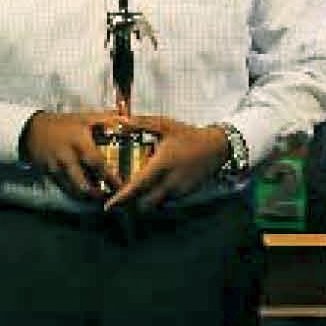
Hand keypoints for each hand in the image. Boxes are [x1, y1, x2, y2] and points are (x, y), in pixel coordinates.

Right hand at [20, 110, 122, 199]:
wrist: (32, 129)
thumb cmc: (63, 123)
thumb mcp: (84, 118)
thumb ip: (106, 119)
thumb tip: (129, 119)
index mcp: (78, 141)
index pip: (97, 163)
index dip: (110, 177)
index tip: (121, 185)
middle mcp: (66, 157)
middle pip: (83, 183)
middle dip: (98, 194)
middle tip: (110, 197)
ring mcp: (56, 168)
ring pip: (72, 190)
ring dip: (87, 197)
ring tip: (99, 198)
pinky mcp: (48, 174)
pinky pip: (64, 189)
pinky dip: (76, 194)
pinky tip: (85, 195)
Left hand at [105, 116, 227, 210]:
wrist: (217, 147)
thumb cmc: (188, 135)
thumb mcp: (164, 125)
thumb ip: (140, 124)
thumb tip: (119, 121)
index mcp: (162, 165)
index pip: (138, 186)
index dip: (122, 198)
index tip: (109, 205)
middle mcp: (170, 182)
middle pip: (145, 204)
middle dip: (131, 203)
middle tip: (121, 197)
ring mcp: (179, 190)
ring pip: (156, 204)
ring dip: (145, 200)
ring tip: (136, 190)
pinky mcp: (186, 194)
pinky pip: (167, 201)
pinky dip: (157, 197)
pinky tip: (154, 186)